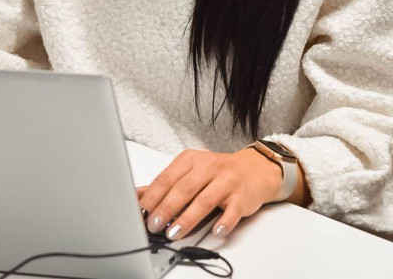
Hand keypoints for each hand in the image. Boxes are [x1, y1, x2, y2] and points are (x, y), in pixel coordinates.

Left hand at [136, 147, 281, 240]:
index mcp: (192, 160)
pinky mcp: (243, 196)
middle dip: (166, 209)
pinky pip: (233, 211)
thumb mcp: (190, 172)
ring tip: (174, 233)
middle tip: (153, 225)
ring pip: (204, 200)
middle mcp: (209, 167)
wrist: (256, 169)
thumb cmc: (219, 172)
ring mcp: (227, 181)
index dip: (152, 197)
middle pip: (184, 189)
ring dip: (187, 218)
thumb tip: (137, 196)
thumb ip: (165, 184)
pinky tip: (215, 231)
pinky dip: (224, 222)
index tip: (140, 213)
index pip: (167, 178)